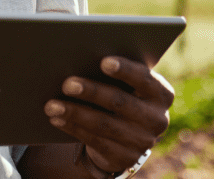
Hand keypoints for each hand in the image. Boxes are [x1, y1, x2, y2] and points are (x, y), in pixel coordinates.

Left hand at [43, 56, 174, 175]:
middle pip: (120, 102)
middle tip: (67, 83)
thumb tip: (80, 56)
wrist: (128, 136)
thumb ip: (116, 71)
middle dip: (91, 91)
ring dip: (74, 112)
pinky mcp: (125, 157)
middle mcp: (157, 119)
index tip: (103, 61)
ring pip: (103, 124)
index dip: (125, 70)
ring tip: (51, 104)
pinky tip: (56, 118)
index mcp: (162, 94)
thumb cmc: (123, 94)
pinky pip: (94, 141)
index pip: (145, 79)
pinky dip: (72, 127)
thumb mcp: (128, 84)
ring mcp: (142, 141)